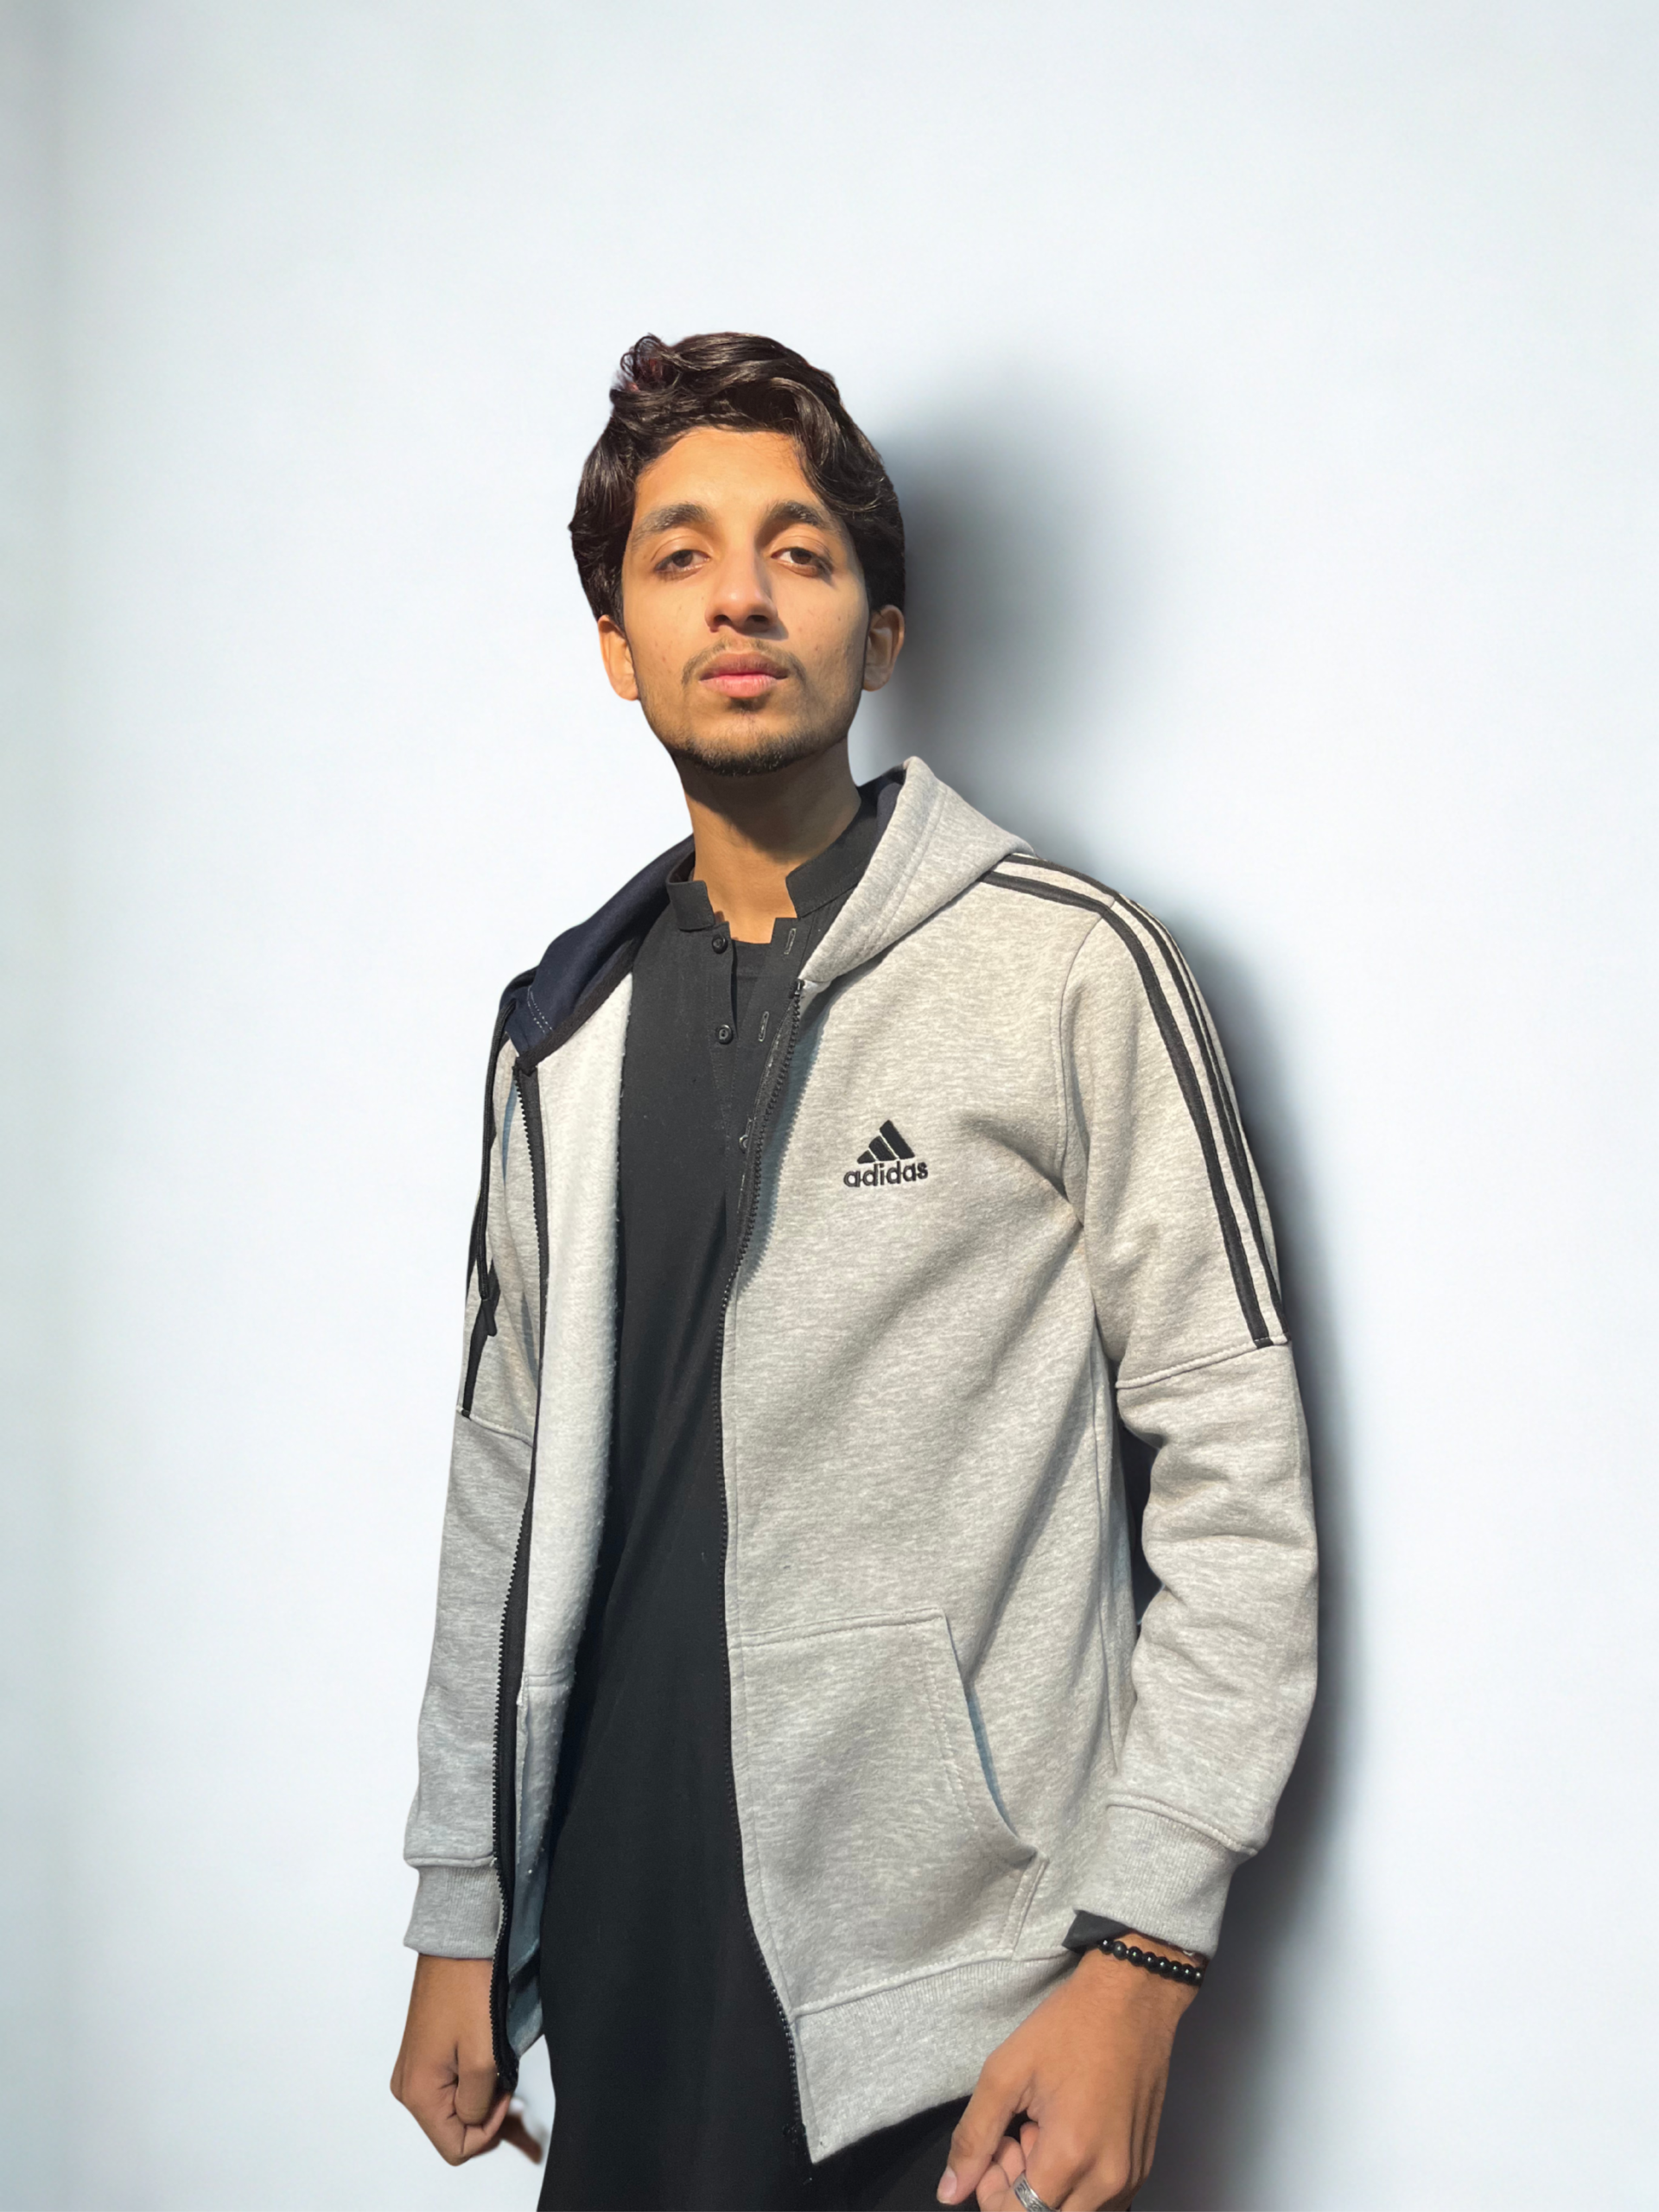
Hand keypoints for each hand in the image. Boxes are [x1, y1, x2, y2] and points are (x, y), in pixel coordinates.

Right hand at [390, 1954, 542, 2165]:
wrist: (457, 1942)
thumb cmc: (469, 1990)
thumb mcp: (483, 2058)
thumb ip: (477, 2105)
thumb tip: (474, 2120)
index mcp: (417, 2093)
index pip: (456, 2148)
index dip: (488, 2130)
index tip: (505, 2095)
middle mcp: (408, 2086)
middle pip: (452, 2129)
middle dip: (485, 2117)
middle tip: (512, 2091)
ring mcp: (414, 2069)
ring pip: (452, 2107)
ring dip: (480, 2099)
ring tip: (505, 2077)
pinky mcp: (424, 2053)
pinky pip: (449, 2085)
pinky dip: (472, 2082)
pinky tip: (490, 2066)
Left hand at [937, 1938, 1198, 2210]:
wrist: (1133, 1998)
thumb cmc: (1069, 2027)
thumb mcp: (1006, 2071)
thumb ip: (973, 2137)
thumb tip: (949, 2192)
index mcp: (1071, 2156)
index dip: (991, 2193)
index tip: (995, 2149)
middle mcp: (1108, 2180)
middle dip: (1018, 2194)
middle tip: (1016, 2139)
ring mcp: (1132, 2177)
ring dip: (1048, 2189)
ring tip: (1042, 2131)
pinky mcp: (1143, 2168)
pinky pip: (1101, 2201)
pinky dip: (1076, 2182)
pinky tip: (1068, 2135)